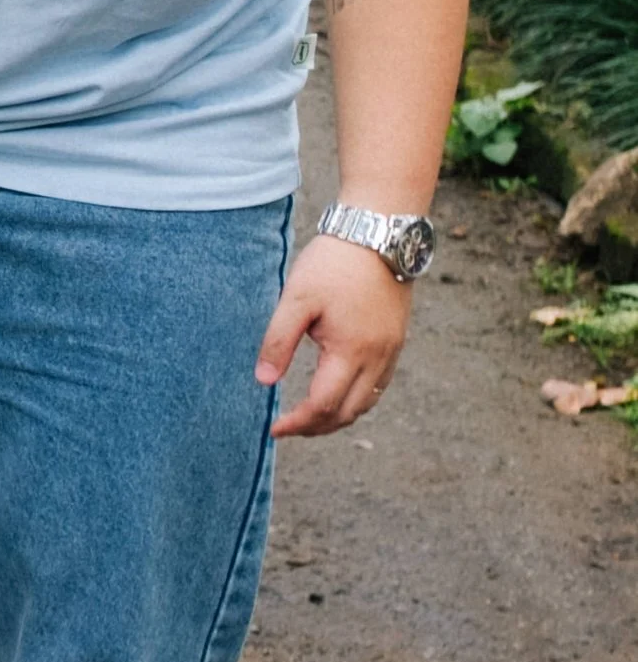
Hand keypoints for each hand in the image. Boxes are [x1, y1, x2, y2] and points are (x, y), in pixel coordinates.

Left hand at [257, 233, 414, 438]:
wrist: (379, 232)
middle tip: (289, 427)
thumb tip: (264, 381)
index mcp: (351, 351)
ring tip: (310, 416)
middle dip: (318, 427)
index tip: (273, 429)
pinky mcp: (396, 340)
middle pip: (349, 413)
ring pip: (368, 402)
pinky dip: (357, 398)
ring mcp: (392, 351)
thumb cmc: (334, 262)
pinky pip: (379, 385)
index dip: (297, 423)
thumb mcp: (296, 299)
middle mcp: (378, 358)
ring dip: (339, 416)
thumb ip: (278, 341)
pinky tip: (338, 391)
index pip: (323, 405)